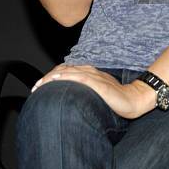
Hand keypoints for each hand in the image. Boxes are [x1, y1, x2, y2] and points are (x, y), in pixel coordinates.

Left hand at [30, 64, 155, 118]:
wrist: (132, 99)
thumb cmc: (115, 98)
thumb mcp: (95, 92)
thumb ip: (84, 91)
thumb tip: (69, 98)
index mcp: (88, 72)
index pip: (65, 71)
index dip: (50, 76)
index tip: (39, 86)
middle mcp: (89, 70)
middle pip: (63, 70)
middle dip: (47, 78)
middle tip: (35, 87)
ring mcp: (94, 76)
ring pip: (68, 72)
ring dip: (52, 77)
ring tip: (40, 84)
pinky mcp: (98, 83)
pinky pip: (79, 77)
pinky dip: (67, 76)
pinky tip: (57, 79)